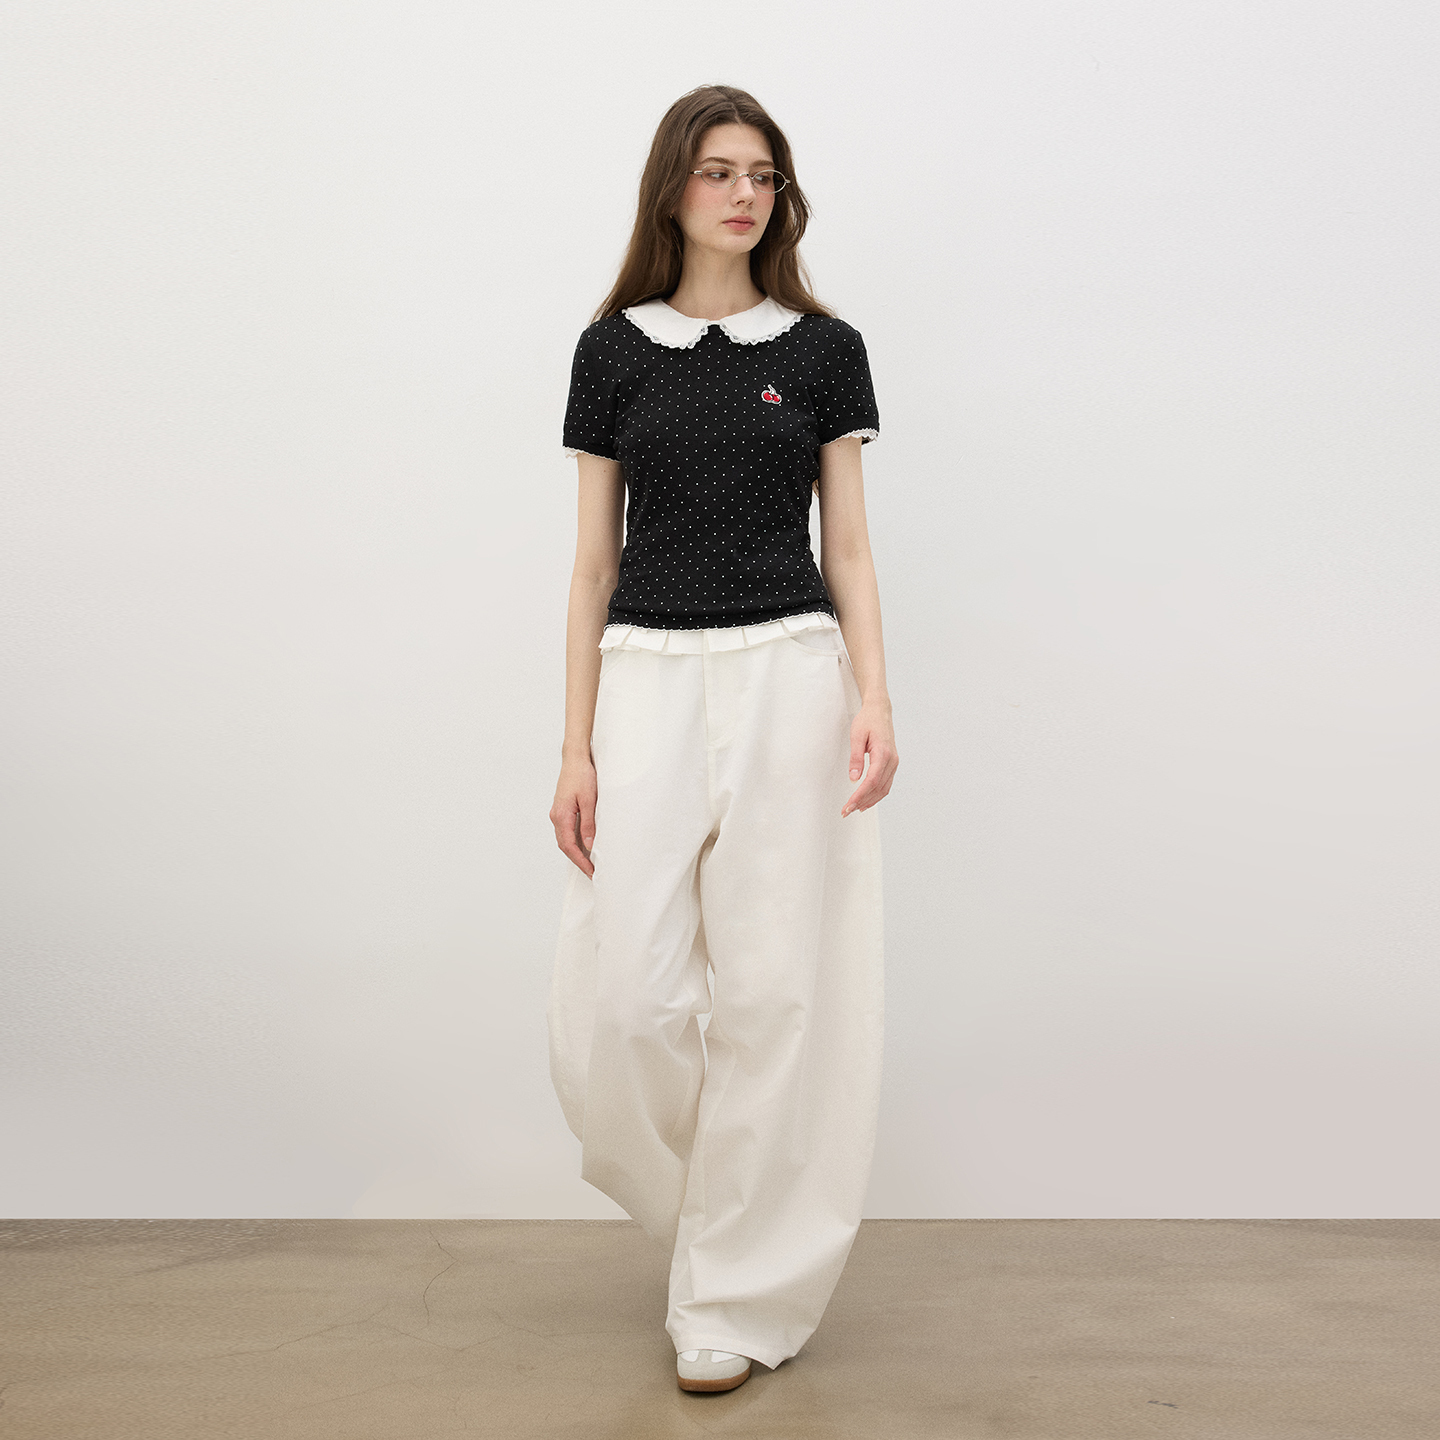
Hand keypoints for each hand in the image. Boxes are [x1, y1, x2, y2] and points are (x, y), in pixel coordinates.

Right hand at [551, 754, 598, 875]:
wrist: (575, 758)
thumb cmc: (582, 775)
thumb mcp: (590, 801)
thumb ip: (589, 824)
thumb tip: (590, 846)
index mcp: (561, 816)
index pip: (569, 846)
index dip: (580, 861)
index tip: (591, 872)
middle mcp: (556, 816)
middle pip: (565, 846)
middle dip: (578, 860)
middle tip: (592, 872)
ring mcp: (558, 813)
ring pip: (565, 839)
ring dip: (576, 852)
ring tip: (590, 862)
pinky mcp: (562, 809)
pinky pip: (566, 830)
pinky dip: (575, 841)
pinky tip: (585, 844)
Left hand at [841, 702, 897, 816]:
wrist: (880, 711)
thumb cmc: (867, 721)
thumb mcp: (856, 736)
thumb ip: (855, 758)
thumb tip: (854, 778)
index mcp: (883, 754)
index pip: (871, 781)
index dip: (860, 796)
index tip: (848, 805)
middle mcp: (892, 760)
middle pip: (878, 788)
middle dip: (862, 802)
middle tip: (847, 811)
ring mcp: (894, 763)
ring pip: (884, 789)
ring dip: (870, 801)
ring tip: (855, 809)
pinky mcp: (892, 764)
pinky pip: (886, 784)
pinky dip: (876, 794)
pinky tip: (866, 800)